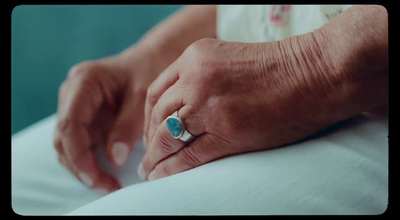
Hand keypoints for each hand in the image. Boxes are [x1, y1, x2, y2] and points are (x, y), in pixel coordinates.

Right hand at [54, 47, 158, 192]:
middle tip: (106, 186)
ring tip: (108, 185)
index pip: (69, 123)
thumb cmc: (148, 70)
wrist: (150, 60)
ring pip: (68, 144)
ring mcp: (76, 106)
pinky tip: (106, 174)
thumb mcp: (143, 96)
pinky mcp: (85, 117)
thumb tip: (115, 159)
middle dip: (81, 166)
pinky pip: (80, 143)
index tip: (94, 176)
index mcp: (84, 82)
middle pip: (64, 137)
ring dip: (84, 167)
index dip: (78, 154)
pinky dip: (90, 161)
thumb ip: (128, 126)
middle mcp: (73, 94)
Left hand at [139, 37, 337, 180]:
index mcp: (195, 56)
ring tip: (150, 172)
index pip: (156, 91)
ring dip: (155, 157)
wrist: (316, 72)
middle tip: (148, 157)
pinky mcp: (227, 131)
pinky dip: (172, 169)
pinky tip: (165, 176)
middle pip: (157, 115)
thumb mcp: (230, 61)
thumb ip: (203, 79)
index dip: (147, 117)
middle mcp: (195, 78)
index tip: (149, 133)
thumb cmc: (279, 68)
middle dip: (148, 140)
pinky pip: (188, 156)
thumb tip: (184, 110)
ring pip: (167, 136)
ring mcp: (209, 105)